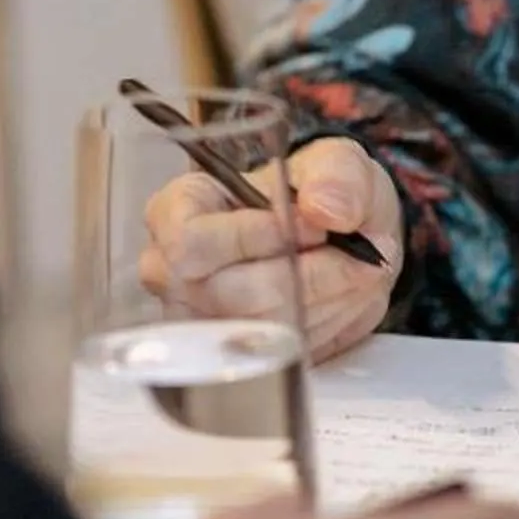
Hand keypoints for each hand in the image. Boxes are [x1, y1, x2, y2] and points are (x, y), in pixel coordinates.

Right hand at [142, 137, 403, 363]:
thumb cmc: (314, 195)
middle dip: (308, 274)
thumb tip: (324, 208)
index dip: (257, 237)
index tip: (312, 226)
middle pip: (234, 296)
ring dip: (323, 299)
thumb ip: (336, 175)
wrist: (336, 241)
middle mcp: (173, 273)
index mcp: (175, 212)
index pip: (193, 241)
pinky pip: (286, 353)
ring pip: (267, 329)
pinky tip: (333, 295)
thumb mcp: (334, 163)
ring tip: (344, 267)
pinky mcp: (234, 355)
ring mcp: (200, 321)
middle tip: (345, 249)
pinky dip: (326, 324)